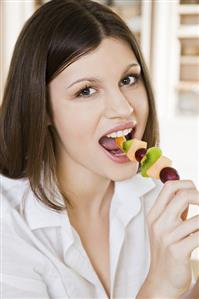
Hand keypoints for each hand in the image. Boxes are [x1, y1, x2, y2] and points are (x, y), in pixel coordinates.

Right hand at [138, 180, 198, 297]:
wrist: (161, 281)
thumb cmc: (167, 252)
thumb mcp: (165, 228)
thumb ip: (175, 210)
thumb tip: (190, 192)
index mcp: (154, 215)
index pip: (169, 187)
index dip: (187, 184)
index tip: (197, 192)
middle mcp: (158, 223)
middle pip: (182, 195)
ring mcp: (167, 237)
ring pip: (197, 218)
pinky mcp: (177, 251)